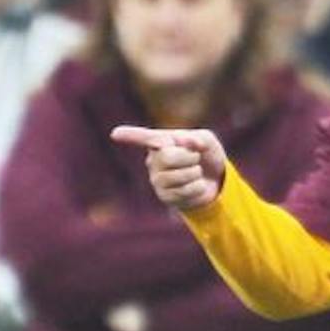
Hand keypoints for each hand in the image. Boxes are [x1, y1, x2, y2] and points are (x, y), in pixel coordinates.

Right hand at [110, 125, 227, 211]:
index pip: (143, 137)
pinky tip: (196, 185)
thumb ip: (197, 139)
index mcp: (160, 141)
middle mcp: (153, 160)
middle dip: (188, 157)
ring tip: (196, 172)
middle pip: (166, 157)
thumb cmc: (205, 155)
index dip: (130, 135)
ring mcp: (157, 180)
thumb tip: (186, 143)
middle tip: (195, 158)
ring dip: (194, 173)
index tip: (115, 133)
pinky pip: (182, 191)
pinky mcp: (165, 197)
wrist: (215, 179)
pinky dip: (197, 187)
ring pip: (175, 176)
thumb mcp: (206, 141)